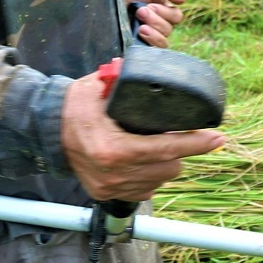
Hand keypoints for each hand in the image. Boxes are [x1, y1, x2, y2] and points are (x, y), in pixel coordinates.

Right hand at [59, 69, 224, 201]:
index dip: (195, 144)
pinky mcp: (106, 194)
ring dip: (166, 165)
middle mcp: (113, 173)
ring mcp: (110, 187)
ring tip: (160, 146)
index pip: (165, 149)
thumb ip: (124, 79)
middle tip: (182, 135)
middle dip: (180, 152)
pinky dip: (150, 176)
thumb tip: (153, 68)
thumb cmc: (74, 106)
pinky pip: (144, 190)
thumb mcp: (98, 86)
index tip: (217, 138)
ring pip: (158, 181)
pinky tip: (145, 160)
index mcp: (112, 148)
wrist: (45, 130)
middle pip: (168, 168)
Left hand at [123, 0, 184, 47]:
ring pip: (163, 41)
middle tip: (140, 11)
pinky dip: (149, 42)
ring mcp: (152, 36)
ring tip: (140, 26)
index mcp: (166, 11)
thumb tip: (182, 0)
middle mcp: (161, 25)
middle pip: (169, 29)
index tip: (149, 5)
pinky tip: (140, 34)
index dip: (165, 12)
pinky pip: (154, 50)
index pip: (176, 17)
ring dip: (152, 32)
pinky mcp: (142, 45)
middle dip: (155, 20)